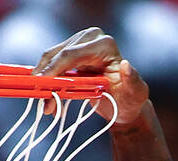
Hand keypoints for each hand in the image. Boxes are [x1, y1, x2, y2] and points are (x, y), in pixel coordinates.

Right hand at [32, 28, 149, 126]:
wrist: (123, 104)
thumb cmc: (130, 99)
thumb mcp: (135, 93)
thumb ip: (133, 80)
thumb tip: (125, 65)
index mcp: (104, 44)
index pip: (71, 54)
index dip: (54, 69)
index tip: (44, 86)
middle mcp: (91, 38)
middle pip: (58, 55)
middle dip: (47, 79)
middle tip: (42, 102)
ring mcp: (79, 43)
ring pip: (51, 59)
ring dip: (44, 82)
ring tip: (45, 106)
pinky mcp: (71, 52)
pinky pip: (52, 65)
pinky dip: (47, 82)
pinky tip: (48, 100)